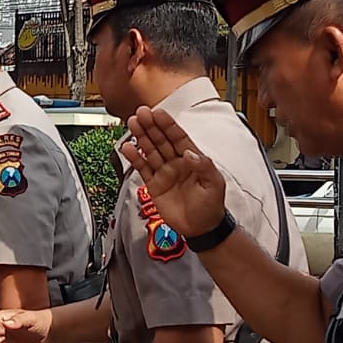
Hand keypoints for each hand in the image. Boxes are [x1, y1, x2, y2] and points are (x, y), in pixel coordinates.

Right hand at [121, 108, 227, 237]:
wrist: (201, 228)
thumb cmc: (211, 207)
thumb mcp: (214, 185)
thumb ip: (204, 167)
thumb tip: (190, 153)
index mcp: (193, 159)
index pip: (178, 137)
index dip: (168, 125)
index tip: (158, 113)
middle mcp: (177, 162)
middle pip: (161, 140)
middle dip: (151, 126)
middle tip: (141, 113)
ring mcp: (164, 172)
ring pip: (150, 150)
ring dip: (141, 137)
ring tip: (132, 124)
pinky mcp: (154, 185)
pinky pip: (143, 168)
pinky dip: (135, 158)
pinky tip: (128, 148)